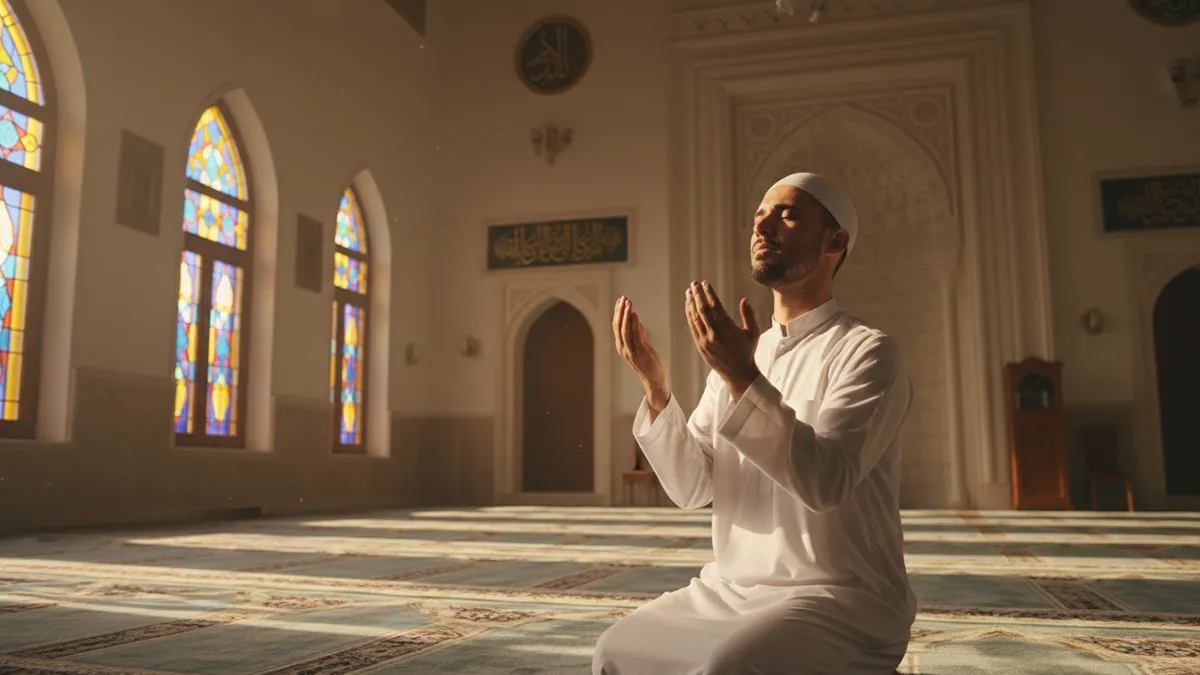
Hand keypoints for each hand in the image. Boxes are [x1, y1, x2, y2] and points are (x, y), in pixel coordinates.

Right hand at [613, 296, 669, 409]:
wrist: (655, 381)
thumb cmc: (650, 364)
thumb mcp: (642, 346)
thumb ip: (639, 334)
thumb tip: (636, 320)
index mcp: (622, 347)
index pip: (616, 326)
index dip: (617, 312)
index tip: (620, 300)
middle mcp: (624, 349)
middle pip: (619, 327)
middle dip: (620, 311)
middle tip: (624, 298)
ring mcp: (632, 353)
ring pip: (625, 331)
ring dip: (626, 315)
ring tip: (628, 303)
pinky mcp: (641, 354)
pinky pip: (636, 337)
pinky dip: (634, 325)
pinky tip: (635, 315)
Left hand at [685, 281, 760, 396]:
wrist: (738, 373)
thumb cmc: (747, 351)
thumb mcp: (754, 332)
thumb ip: (749, 315)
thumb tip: (744, 300)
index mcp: (728, 328)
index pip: (716, 306)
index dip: (709, 293)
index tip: (705, 283)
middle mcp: (715, 334)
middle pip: (703, 309)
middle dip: (697, 294)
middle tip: (694, 283)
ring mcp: (705, 340)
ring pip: (695, 317)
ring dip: (691, 303)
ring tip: (689, 292)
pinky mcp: (700, 345)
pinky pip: (693, 327)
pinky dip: (689, 315)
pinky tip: (688, 306)